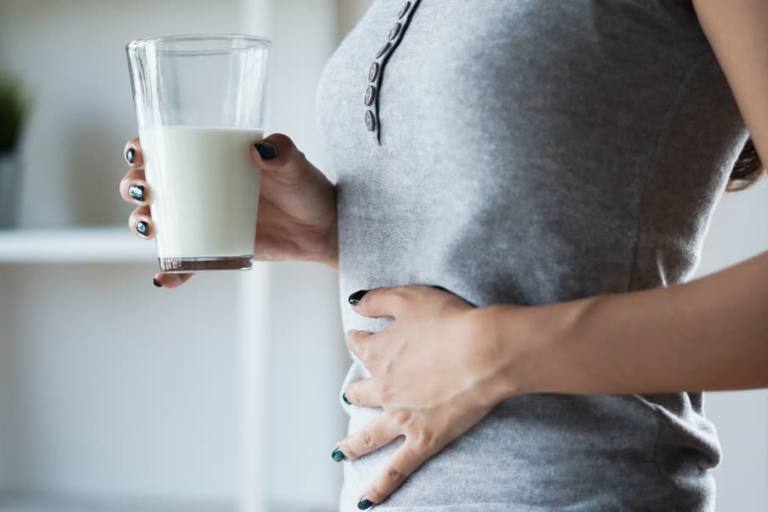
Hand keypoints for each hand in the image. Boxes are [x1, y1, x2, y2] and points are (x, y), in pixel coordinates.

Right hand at [118, 133, 336, 287]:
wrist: (324, 228)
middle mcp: (201, 189)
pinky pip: (186, 263)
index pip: (165, 149)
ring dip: (142, 225)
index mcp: (212, 160)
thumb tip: (259, 149)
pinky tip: (162, 279)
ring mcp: (205, 220)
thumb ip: (283, 153)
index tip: (138, 153)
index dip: (140, 149)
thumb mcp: (297, 167)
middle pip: (150, 185)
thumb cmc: (308, 189)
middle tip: (145, 191)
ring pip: (159, 222)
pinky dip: (171, 272)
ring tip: (151, 230)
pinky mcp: (216, 249)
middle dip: (133, 187)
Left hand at [333, 285, 510, 508]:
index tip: (360, 336)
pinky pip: (396, 470)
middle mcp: (383, 387)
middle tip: (354, 393)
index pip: (358, 345)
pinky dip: (380, 486)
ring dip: (352, 445)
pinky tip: (366, 500)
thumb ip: (377, 300)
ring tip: (341, 452)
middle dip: (356, 391)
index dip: (359, 339)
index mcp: (378, 352)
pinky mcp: (423, 439)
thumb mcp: (409, 297)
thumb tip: (355, 304)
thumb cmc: (451, 320)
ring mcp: (400, 417)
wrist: (483, 351)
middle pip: (360, 391)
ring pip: (368, 436)